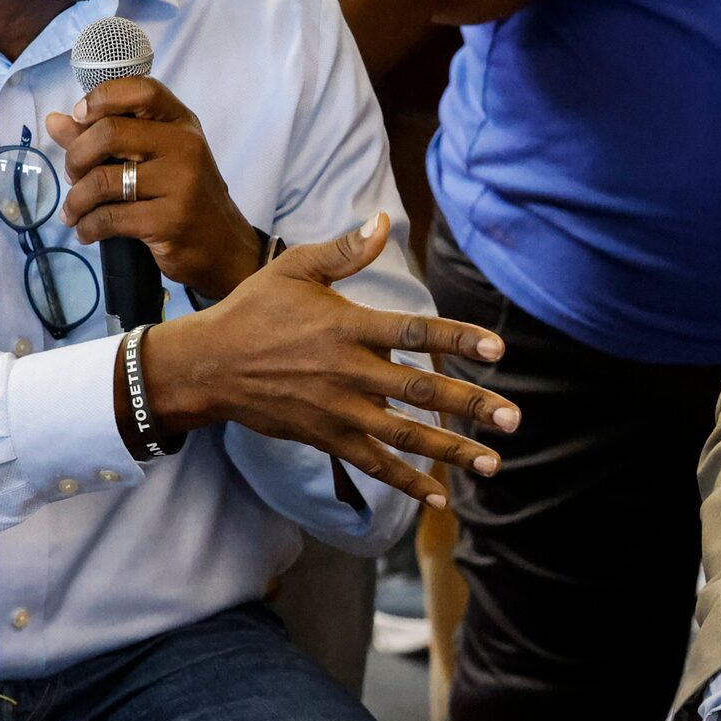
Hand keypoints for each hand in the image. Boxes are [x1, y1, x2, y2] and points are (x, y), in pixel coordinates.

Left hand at [47, 78, 262, 298]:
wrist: (223, 247)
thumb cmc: (183, 197)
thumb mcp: (153, 160)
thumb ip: (103, 138)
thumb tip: (54, 120)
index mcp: (181, 124)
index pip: (141, 91)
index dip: (103, 97)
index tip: (80, 115)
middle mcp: (185, 146)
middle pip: (110, 133)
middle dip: (76, 157)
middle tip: (74, 177)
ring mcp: (181, 182)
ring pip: (103, 180)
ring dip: (76, 200)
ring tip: (73, 212)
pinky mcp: (171, 219)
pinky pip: (109, 218)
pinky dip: (87, 227)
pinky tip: (87, 232)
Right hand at [137, 215, 519, 506]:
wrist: (206, 366)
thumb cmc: (254, 310)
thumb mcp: (294, 268)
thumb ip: (344, 251)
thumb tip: (383, 222)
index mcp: (347, 326)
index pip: (414, 333)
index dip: (457, 340)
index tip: (497, 350)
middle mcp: (349, 372)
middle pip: (421, 392)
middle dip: (472, 406)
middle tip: (514, 419)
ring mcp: (339, 410)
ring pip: (404, 436)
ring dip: (451, 452)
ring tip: (493, 464)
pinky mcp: (326, 437)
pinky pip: (373, 465)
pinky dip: (407, 482)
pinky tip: (441, 498)